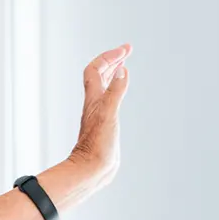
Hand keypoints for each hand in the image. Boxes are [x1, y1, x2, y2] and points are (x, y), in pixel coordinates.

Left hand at [66, 44, 131, 188]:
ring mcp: (99, 113)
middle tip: (127, 50)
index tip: (125, 49)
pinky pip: (110, 99)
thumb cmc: (98, 145)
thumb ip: (115, 92)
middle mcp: (94, 104)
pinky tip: (121, 89)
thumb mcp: (109, 115)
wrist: (91, 169)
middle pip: (99, 75)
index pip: (95, 70)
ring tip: (123, 63)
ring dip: (112, 72)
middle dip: (112, 60)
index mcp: (94, 99)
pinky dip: (116, 88)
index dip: (108, 57)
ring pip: (103, 86)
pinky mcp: (105, 124)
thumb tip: (121, 69)